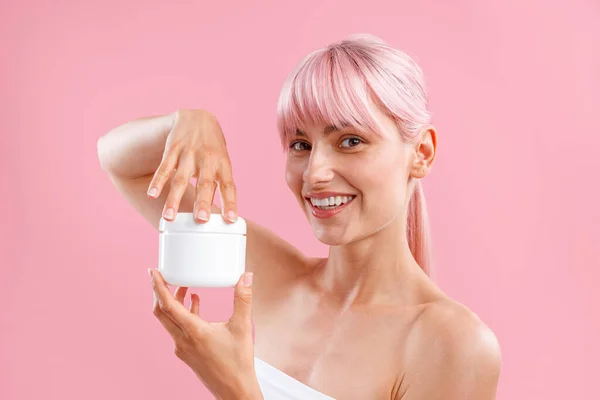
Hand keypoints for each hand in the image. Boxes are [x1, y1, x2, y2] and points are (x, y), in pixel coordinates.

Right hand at [146, 109, 237, 223]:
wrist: (197, 117)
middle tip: (201, 220)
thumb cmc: (212, 148)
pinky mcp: (173, 150)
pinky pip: (164, 168)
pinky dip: (158, 182)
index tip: (230, 220)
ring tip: (170, 217)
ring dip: (174, 199)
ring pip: (181, 179)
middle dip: (203, 203)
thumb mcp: (221, 162)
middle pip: (205, 184)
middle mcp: (207, 159)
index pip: (228, 186)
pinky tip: (152, 194)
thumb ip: (219, 183)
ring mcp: (189, 154)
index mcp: (223, 164)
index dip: (230, 203)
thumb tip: (220, 212)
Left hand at [148, 268, 262, 399]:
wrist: (234, 391)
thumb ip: (243, 299)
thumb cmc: (238, 363)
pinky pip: (178, 330)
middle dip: (160, 292)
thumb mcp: (242, 327)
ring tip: (184, 287)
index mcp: (193, 332)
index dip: (158, 286)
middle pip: (161, 312)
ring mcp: (183, 349)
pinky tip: (195, 305)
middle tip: (163, 275)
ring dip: (173, 303)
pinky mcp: (187, 353)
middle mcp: (182, 341)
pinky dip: (183, 314)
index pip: (167, 305)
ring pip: (169, 321)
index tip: (153, 272)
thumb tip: (246, 277)